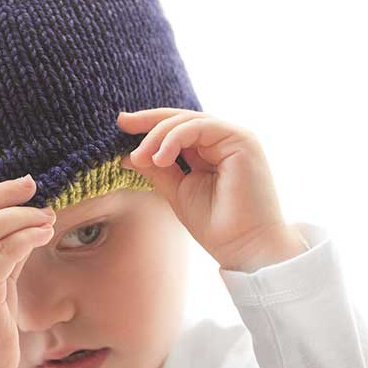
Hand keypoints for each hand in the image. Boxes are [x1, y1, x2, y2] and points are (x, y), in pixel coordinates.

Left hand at [117, 108, 301, 269]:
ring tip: (141, 157)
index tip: (121, 125)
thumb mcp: (177, 191)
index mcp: (212, 152)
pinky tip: (160, 157)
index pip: (178, 130)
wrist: (245, 247)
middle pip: (182, 119)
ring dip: (159, 135)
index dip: (150, 125)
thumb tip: (128, 155)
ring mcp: (235, 138)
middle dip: (149, 123)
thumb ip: (157, 170)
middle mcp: (225, 141)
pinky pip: (201, 127)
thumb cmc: (216, 226)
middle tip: (122, 126)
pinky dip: (176, 138)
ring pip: (189, 121)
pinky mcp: (241, 140)